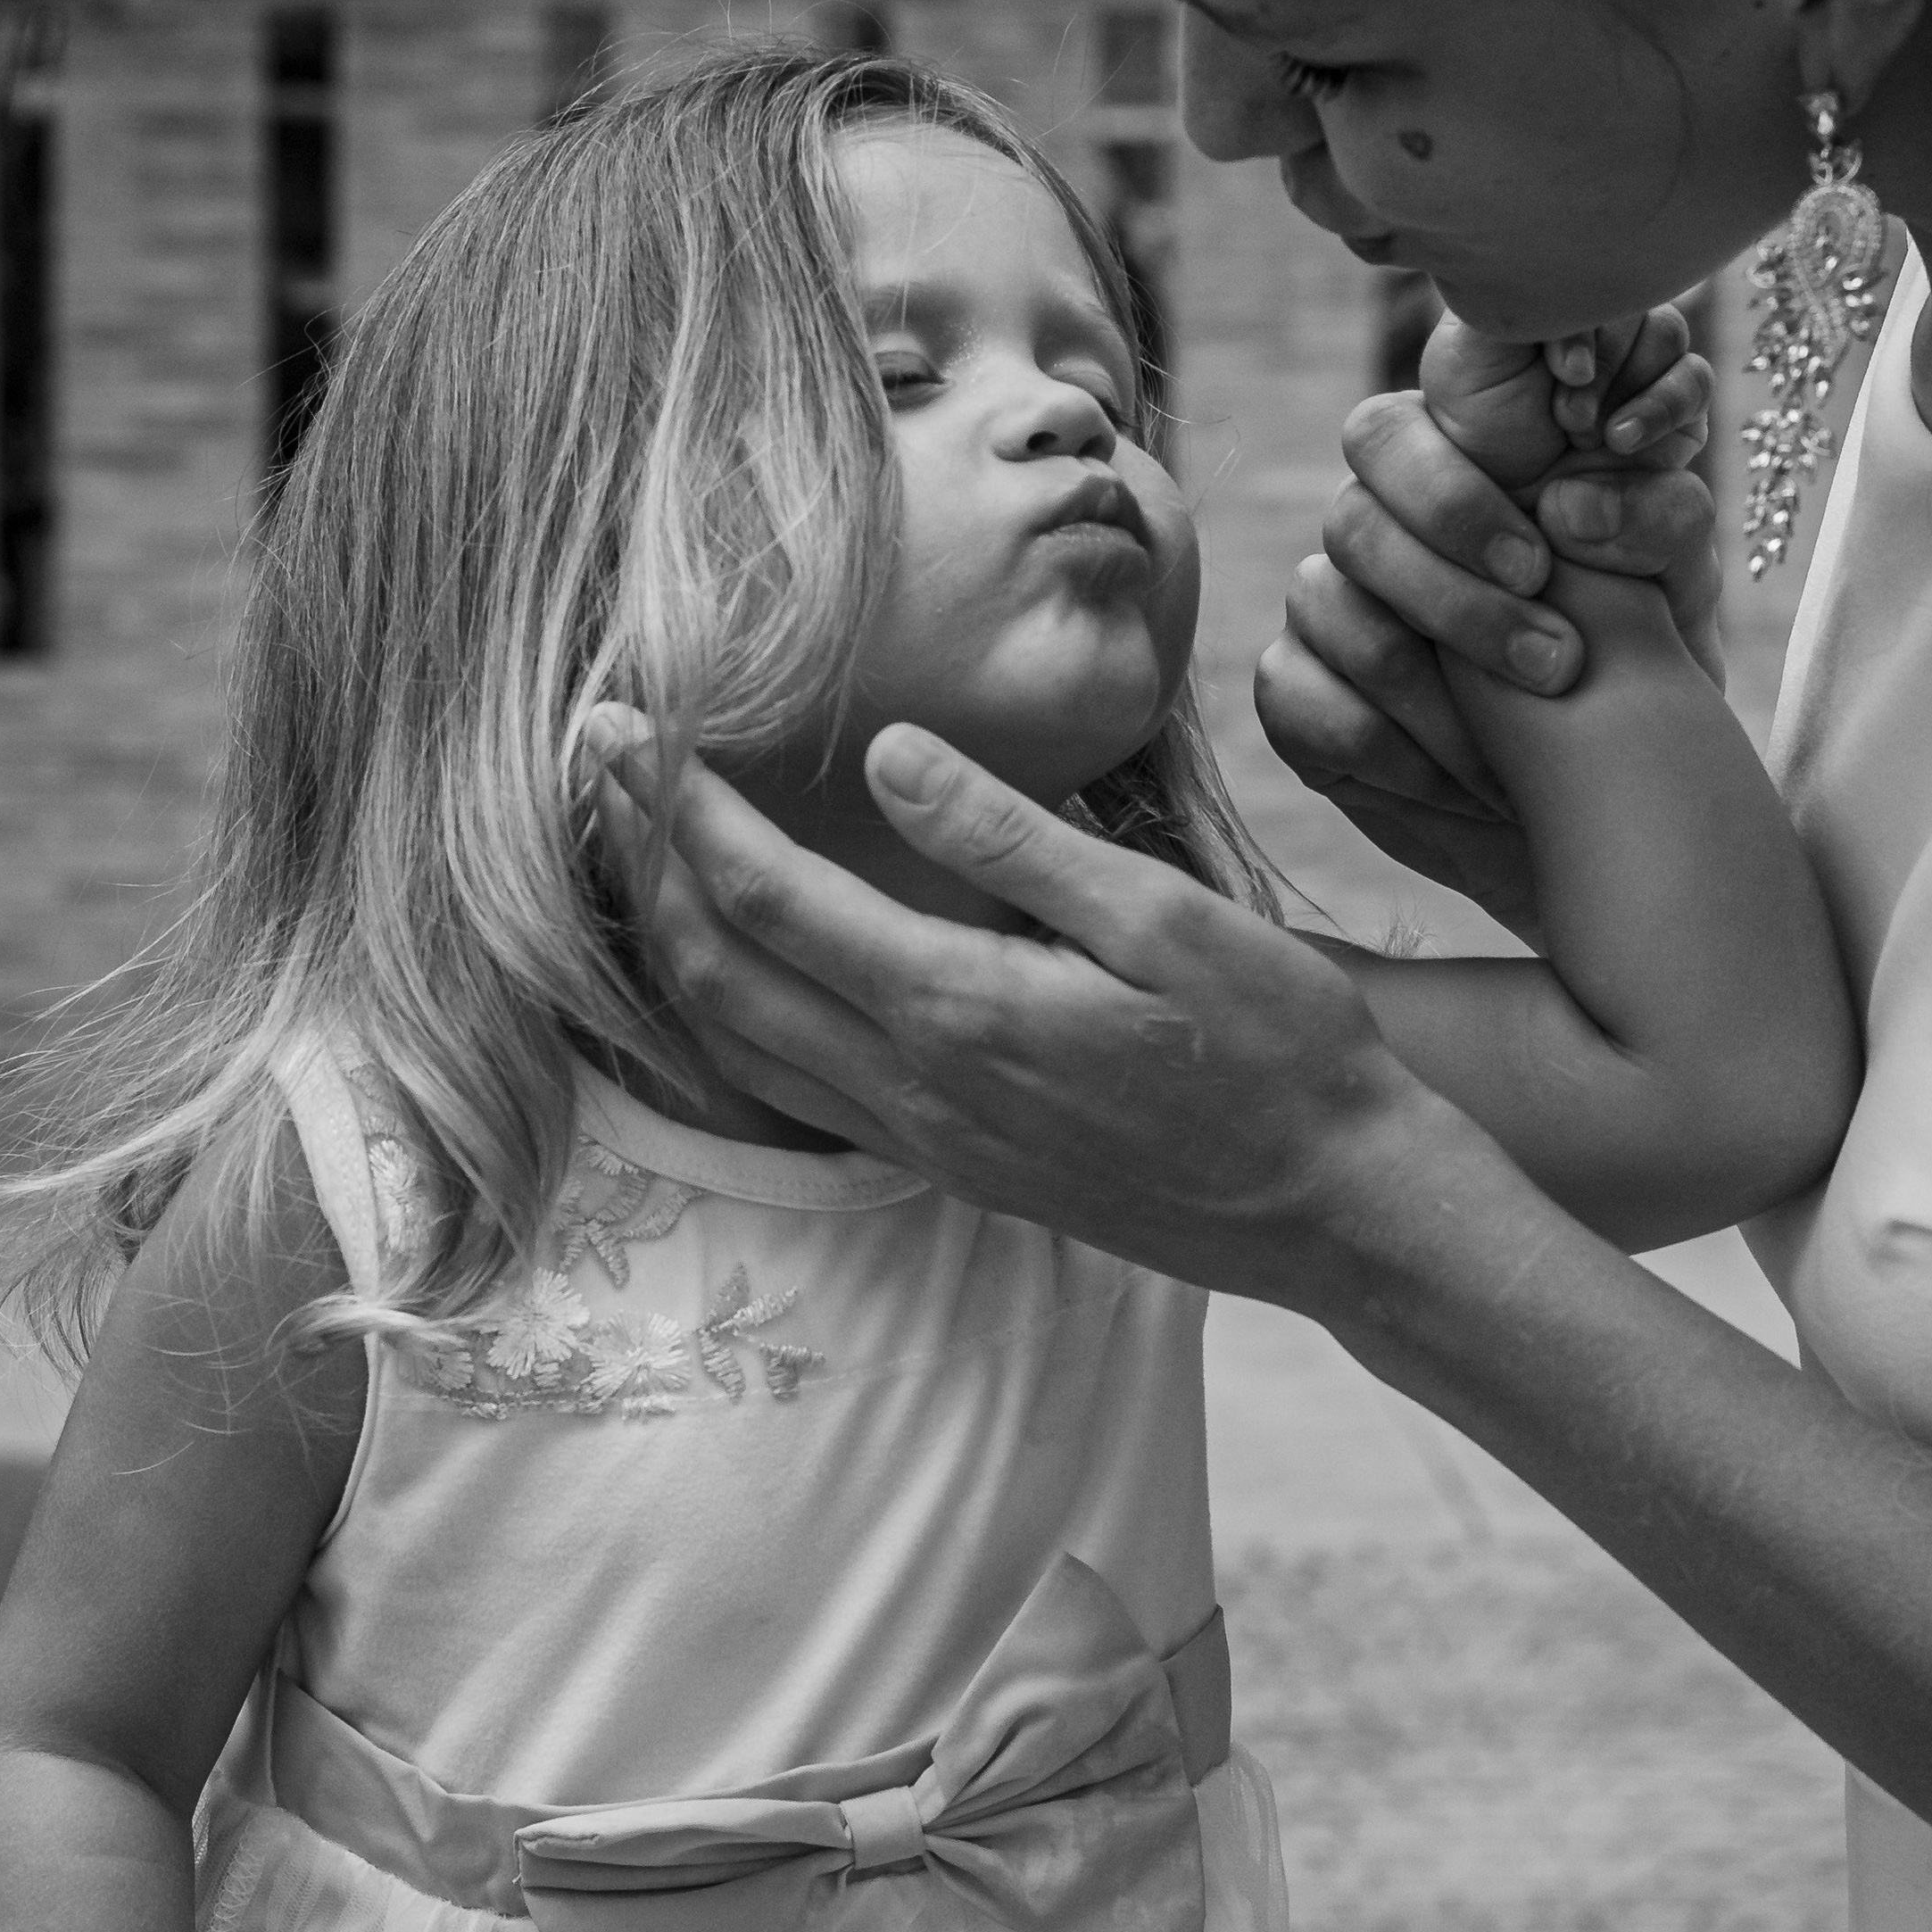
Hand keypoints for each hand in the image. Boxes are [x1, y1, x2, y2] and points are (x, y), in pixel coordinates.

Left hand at [589, 711, 1438, 1310]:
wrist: (1331, 1207)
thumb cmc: (1276, 1050)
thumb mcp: (1165, 918)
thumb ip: (1015, 841)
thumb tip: (894, 757)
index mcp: (958, 1011)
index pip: (763, 897)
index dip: (676, 806)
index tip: (626, 724)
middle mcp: (914, 1088)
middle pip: (713, 974)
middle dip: (638, 862)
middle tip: (600, 766)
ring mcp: (926, 1139)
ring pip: (736, 1044)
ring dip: (670, 941)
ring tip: (641, 847)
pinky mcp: (951, 1164)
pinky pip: (792, 1087)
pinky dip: (728, 1011)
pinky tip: (736, 961)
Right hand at [1253, 342, 1721, 921]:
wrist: (1599, 798)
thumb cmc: (1633, 665)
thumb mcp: (1673, 587)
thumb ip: (1654, 519)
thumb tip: (1572, 507)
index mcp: (1448, 471)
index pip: (1392, 435)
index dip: (1451, 496)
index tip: (1540, 570)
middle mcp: (1371, 529)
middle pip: (1353, 520)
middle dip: (1452, 599)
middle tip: (1552, 667)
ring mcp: (1323, 609)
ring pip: (1330, 613)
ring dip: (1436, 697)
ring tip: (1520, 757)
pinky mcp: (1295, 695)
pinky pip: (1303, 703)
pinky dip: (1393, 755)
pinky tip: (1463, 788)